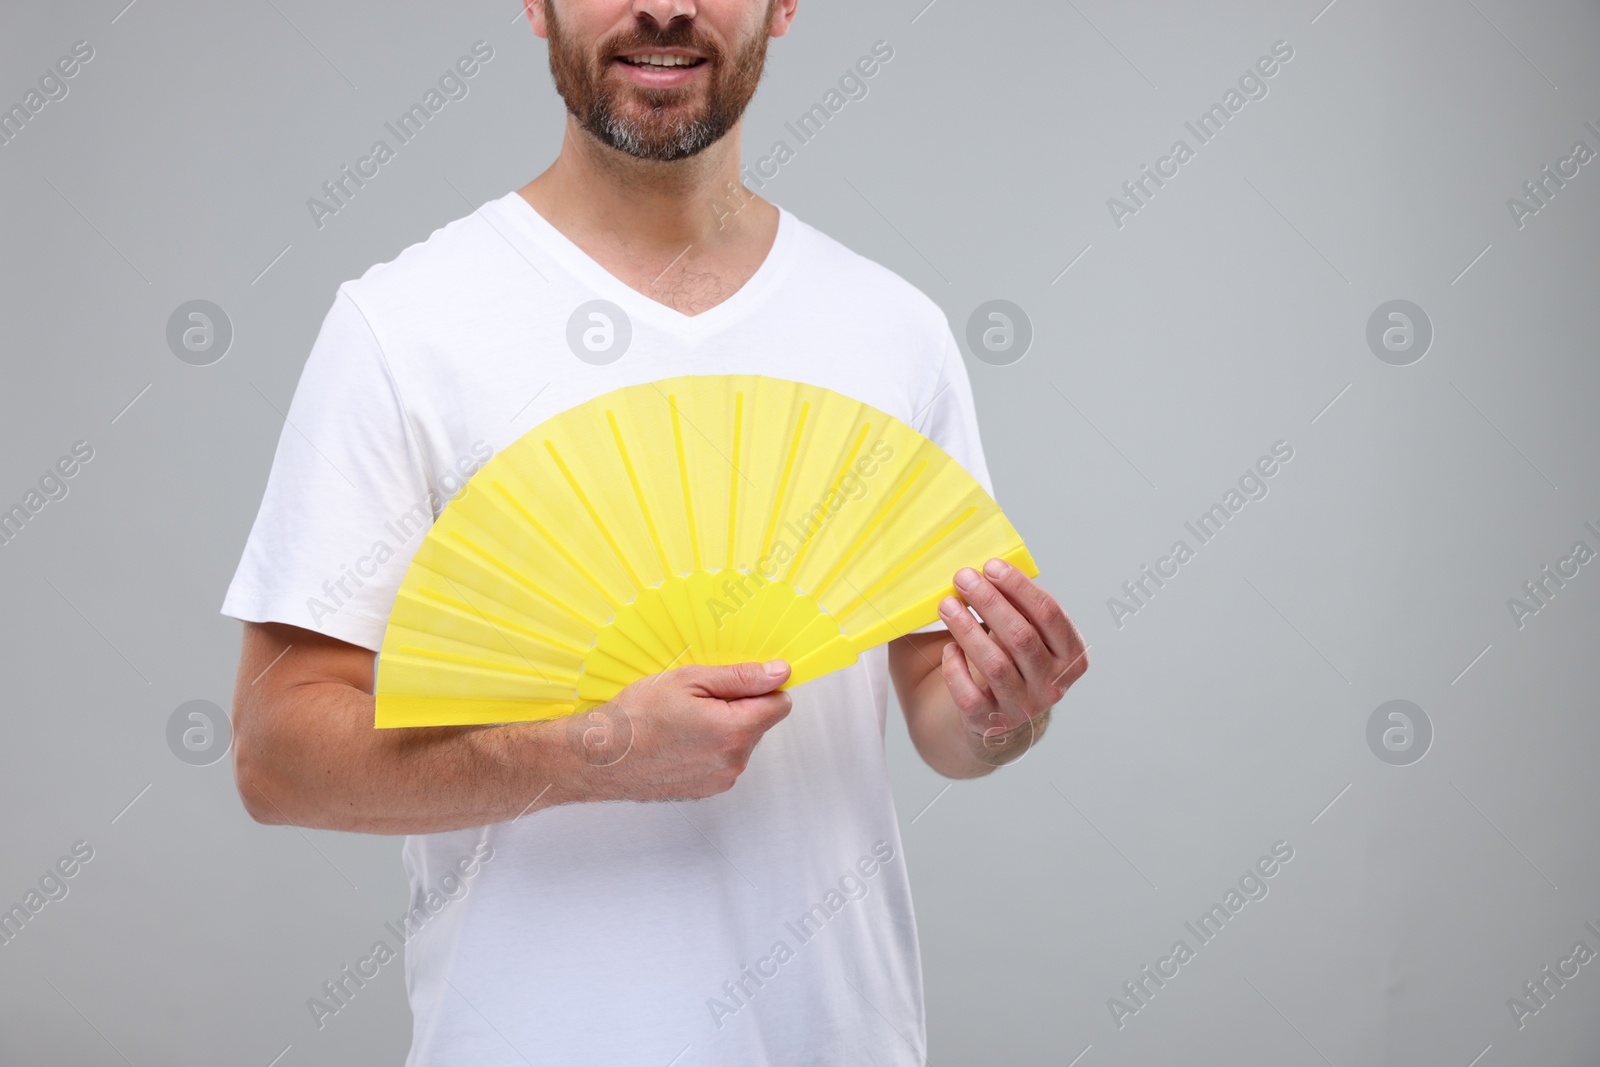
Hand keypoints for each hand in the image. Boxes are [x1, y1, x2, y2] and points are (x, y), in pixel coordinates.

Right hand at [563, 660, 793, 801]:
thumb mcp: (689, 680)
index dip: (761, 687)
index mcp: (734, 730)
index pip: (780, 704)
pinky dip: (709, 747)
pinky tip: (679, 740)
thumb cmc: (635, 717)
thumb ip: (741, 677)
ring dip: (723, 728)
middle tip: (697, 700)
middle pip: (760, 723)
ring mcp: (720, 779)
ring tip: (683, 721)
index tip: (737, 682)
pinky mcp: (707, 790)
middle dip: (738, 707)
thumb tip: (779, 673)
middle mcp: (733, 761)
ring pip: (741, 742)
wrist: (599, 757)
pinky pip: (723, 760)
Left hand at [937, 558, 1087, 751]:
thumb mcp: (1019, 635)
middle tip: (963, 577)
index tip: (991, 566)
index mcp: (1069, 655)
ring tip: (947, 604)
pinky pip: (970, 697)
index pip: (1049, 615)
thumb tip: (980, 568)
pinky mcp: (992, 725)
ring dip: (968, 630)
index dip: (1020, 588)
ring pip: (996, 665)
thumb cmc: (1004, 663)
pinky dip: (956, 670)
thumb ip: (1011, 607)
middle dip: (990, 602)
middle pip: (1021, 637)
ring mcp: (1023, 708)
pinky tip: (948, 649)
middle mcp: (1052, 684)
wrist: (993, 723)